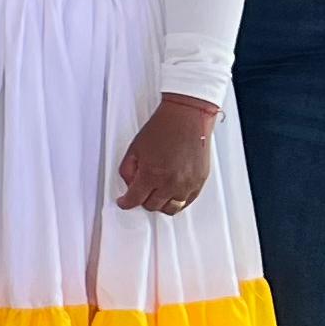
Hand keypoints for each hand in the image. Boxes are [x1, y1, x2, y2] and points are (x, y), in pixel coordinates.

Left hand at [116, 95, 218, 214]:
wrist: (187, 117)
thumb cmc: (163, 128)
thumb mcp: (134, 148)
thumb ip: (128, 171)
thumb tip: (129, 185)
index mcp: (152, 174)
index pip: (135, 200)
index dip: (126, 203)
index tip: (124, 202)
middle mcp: (171, 182)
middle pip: (153, 206)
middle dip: (143, 200)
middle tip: (141, 192)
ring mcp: (187, 184)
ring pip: (171, 208)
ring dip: (162, 203)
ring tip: (157, 193)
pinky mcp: (200, 181)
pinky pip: (188, 201)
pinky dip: (178, 199)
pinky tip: (172, 191)